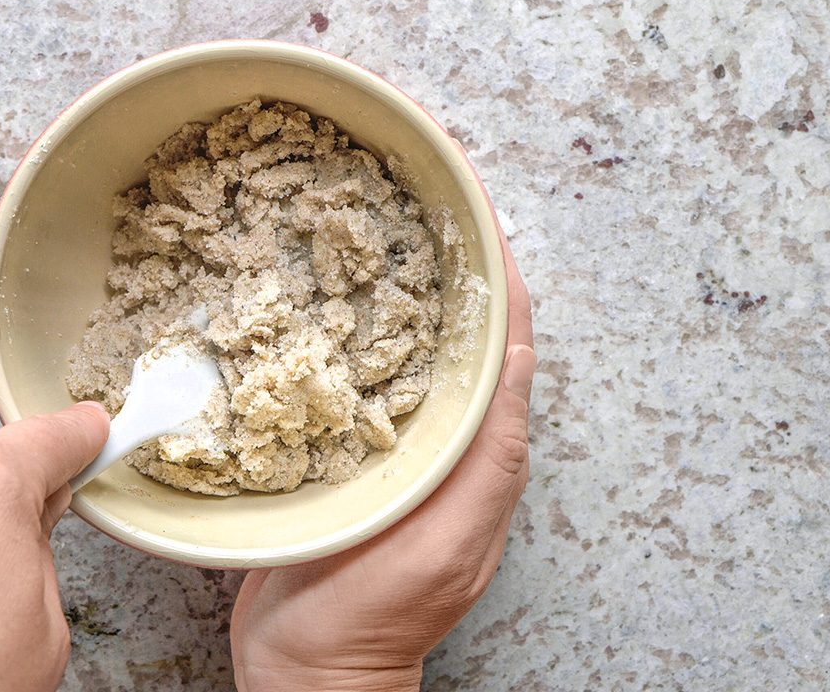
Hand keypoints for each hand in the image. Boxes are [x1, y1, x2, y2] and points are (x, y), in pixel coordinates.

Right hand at [231, 231, 533, 691]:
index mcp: (478, 449)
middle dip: (438, 258)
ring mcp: (393, 443)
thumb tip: (524, 357)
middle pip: (451, 328)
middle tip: (404, 186)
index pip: (501, 337)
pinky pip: (352, 373)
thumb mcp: (442, 540)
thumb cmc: (370, 614)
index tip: (468, 197)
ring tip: (358, 221)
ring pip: (400, 343)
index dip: (492, 266)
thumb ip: (487, 458)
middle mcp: (441, 436)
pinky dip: (343, 326)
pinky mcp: (343, 451)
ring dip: (389, 283)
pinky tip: (311, 297)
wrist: (305, 670)